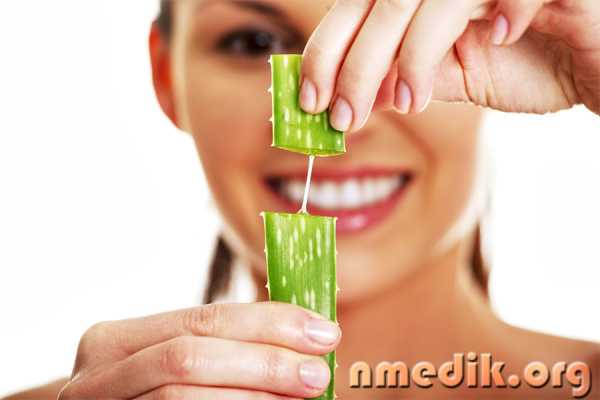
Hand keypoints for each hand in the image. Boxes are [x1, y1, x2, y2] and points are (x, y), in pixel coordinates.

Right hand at [58, 302, 340, 398]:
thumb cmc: (144, 395)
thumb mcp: (169, 362)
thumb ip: (221, 349)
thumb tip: (305, 342)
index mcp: (114, 340)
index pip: (204, 319)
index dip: (269, 323)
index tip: (323, 332)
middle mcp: (96, 375)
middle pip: (191, 357)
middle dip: (263, 362)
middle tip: (318, 371)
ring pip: (182, 396)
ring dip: (253, 396)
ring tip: (301, 396)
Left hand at [300, 0, 599, 131]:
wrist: (598, 63)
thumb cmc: (531, 64)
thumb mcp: (455, 81)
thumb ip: (406, 82)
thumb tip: (354, 99)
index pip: (359, 11)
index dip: (327, 51)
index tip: (312, 100)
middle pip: (384, 4)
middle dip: (356, 65)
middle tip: (344, 117)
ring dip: (414, 53)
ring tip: (412, 102)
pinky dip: (503, 13)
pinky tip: (502, 40)